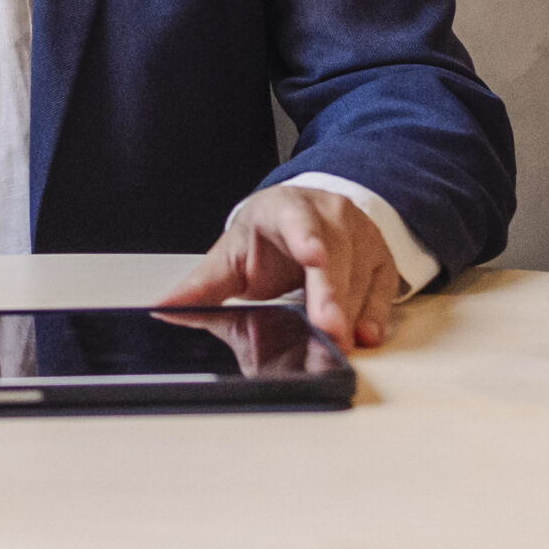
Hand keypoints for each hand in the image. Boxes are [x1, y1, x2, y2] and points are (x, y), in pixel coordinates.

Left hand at [159, 185, 400, 348]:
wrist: (303, 218)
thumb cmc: (267, 238)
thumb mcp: (232, 256)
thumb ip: (202, 285)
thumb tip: (163, 308)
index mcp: (285, 209)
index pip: (297, 220)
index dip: (305, 238)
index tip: (312, 257)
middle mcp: (329, 215)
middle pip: (334, 256)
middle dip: (331, 294)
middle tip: (330, 329)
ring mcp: (361, 235)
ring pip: (361, 275)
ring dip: (352, 311)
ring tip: (342, 340)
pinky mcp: (382, 259)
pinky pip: (384, 289)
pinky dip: (375, 314)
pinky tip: (366, 334)